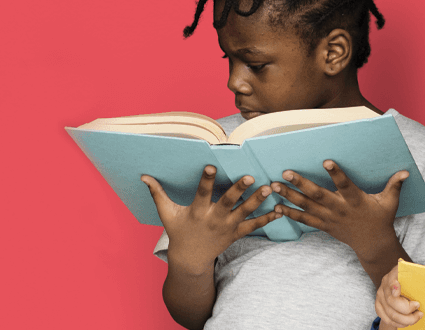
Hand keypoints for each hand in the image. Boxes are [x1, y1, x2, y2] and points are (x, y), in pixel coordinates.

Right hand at [144, 166, 280, 272]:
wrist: (190, 259)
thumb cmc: (178, 233)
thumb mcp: (167, 214)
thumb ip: (158, 194)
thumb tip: (144, 176)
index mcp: (197, 212)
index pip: (202, 193)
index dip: (206, 180)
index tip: (211, 165)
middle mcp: (214, 219)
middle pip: (228, 202)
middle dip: (239, 189)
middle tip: (250, 176)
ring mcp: (227, 227)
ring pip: (245, 213)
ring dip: (257, 201)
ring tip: (269, 188)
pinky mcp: (236, 234)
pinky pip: (254, 226)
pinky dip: (267, 219)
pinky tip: (280, 209)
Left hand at [271, 160, 408, 255]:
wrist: (372, 244)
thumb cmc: (381, 219)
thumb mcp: (390, 202)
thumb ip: (395, 185)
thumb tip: (405, 171)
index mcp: (355, 201)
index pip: (345, 185)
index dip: (336, 174)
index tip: (326, 161)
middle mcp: (340, 209)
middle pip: (318, 196)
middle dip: (301, 184)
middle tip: (286, 173)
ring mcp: (330, 219)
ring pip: (306, 207)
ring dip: (289, 197)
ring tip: (273, 187)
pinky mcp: (324, 226)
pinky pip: (304, 220)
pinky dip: (290, 214)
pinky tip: (276, 207)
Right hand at [374, 264, 420, 328]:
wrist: (401, 282)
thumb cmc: (413, 279)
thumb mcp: (418, 275)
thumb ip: (422, 277)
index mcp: (395, 274)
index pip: (392, 280)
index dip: (394, 287)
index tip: (400, 293)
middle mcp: (385, 284)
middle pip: (391, 301)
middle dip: (408, 311)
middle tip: (420, 312)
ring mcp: (380, 296)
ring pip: (390, 313)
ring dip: (406, 320)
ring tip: (417, 317)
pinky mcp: (378, 306)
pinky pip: (387, 319)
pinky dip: (399, 323)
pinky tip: (407, 322)